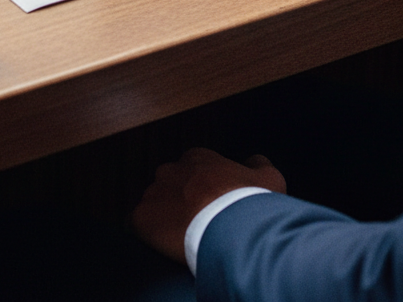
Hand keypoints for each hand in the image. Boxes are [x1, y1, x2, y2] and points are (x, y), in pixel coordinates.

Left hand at [132, 148, 285, 263]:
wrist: (231, 227)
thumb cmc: (250, 202)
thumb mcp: (267, 177)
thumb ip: (257, 163)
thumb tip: (254, 160)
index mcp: (197, 158)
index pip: (192, 168)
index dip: (201, 188)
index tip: (209, 203)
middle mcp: (171, 170)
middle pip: (170, 184)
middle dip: (179, 199)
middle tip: (196, 220)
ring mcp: (153, 193)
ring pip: (153, 203)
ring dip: (163, 216)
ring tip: (180, 236)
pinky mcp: (141, 218)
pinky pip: (135, 225)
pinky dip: (145, 233)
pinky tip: (161, 244)